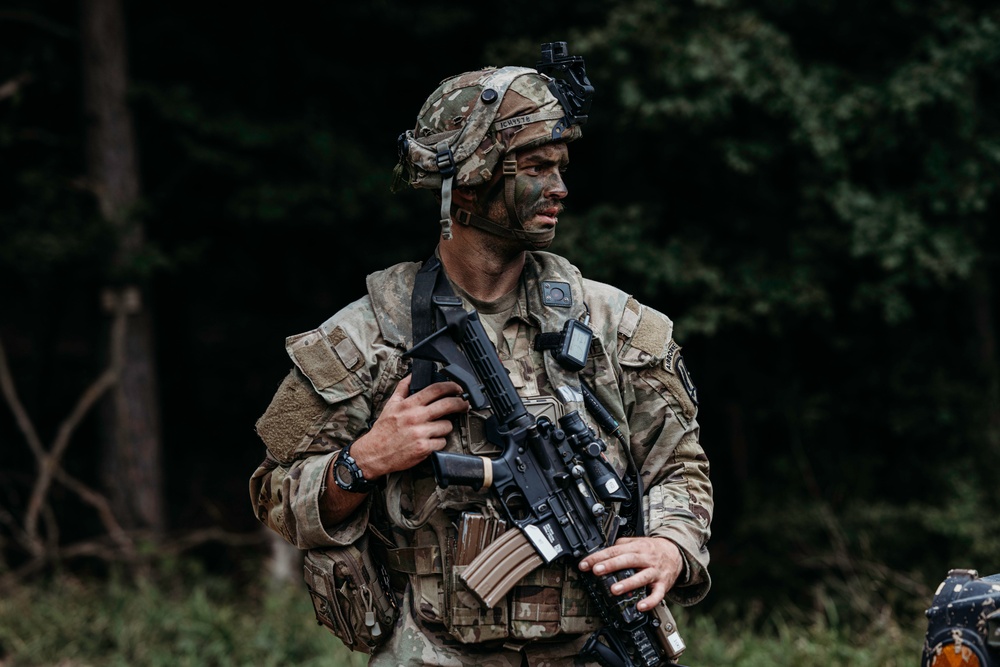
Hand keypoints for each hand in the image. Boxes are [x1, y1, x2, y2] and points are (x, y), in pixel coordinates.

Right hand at [350, 375, 468, 479]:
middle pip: (448, 405)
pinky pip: (442, 442)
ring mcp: (421, 433)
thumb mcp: (391, 404)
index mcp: (409, 405)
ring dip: (445, 427)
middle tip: (464, 404)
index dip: (451, 386)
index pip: (435, 390)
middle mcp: (416, 417)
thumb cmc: (383, 430)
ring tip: (436, 428)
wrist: (374, 453)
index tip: (458, 388)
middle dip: (460, 403)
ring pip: (447, 426)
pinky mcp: (424, 448)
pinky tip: (430, 440)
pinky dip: (439, 442)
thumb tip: (413, 374)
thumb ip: (403, 388)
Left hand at [578, 537, 684, 611]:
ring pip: (641, 577)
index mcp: (636, 547)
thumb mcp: (636, 541)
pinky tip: (640, 606)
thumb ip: (620, 545)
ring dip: (627, 583)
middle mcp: (645, 558)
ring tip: (614, 590)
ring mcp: (654, 572)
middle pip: (627, 560)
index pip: (614, 551)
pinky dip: (649, 601)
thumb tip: (602, 550)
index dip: (599, 557)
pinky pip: (657, 594)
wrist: (676, 553)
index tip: (585, 564)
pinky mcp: (662, 585)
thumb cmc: (652, 549)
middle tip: (596, 571)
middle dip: (611, 565)